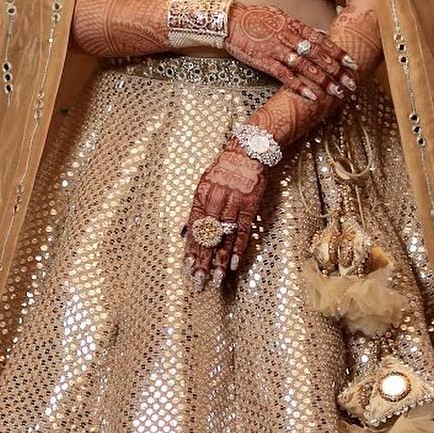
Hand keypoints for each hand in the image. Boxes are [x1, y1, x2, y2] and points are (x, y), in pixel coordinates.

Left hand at [179, 146, 267, 289]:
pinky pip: (242, 231)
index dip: (191, 250)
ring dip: (220, 260)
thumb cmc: (225, 169)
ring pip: (224, 238)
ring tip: (216, 279)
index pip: (194, 230)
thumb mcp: (203, 184)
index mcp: (201, 197)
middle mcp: (215, 202)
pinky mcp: (250, 205)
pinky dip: (238, 248)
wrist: (248, 151)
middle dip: (203, 261)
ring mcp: (233, 204)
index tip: (188, 268)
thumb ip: (195, 209)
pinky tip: (233, 264)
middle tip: (199, 281)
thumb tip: (183, 232)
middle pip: (207, 237)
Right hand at [224, 2, 357, 101]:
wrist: (230, 20)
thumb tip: (320, 32)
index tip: (352, 63)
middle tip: (351, 83)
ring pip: (306, 67)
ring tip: (337, 92)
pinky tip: (311, 96)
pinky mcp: (265, 61)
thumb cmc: (254, 18)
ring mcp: (278, 50)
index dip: (339, 53)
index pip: (323, 41)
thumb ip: (301, 26)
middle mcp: (290, 38)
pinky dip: (299, 86)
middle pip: (319, 56)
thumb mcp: (281, 16)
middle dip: (337, 71)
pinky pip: (286, 76)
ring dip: (323, 81)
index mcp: (295, 26)